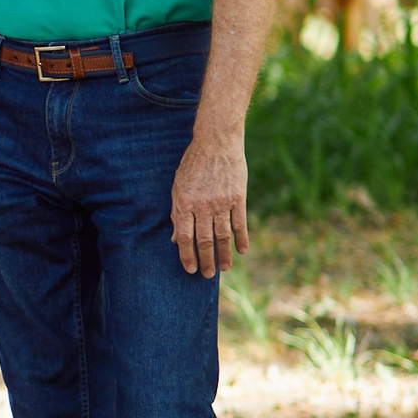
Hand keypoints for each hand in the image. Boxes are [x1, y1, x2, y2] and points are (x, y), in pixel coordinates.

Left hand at [169, 129, 248, 277]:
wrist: (216, 143)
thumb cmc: (192, 165)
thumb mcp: (178, 186)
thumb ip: (177, 213)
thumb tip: (175, 238)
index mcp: (184, 203)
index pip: (184, 237)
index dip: (186, 255)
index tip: (189, 269)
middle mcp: (202, 206)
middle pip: (204, 240)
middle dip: (205, 260)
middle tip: (207, 275)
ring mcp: (221, 202)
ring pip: (223, 235)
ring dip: (224, 254)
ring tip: (224, 268)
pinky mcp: (238, 198)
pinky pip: (240, 223)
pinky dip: (242, 239)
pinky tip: (242, 251)